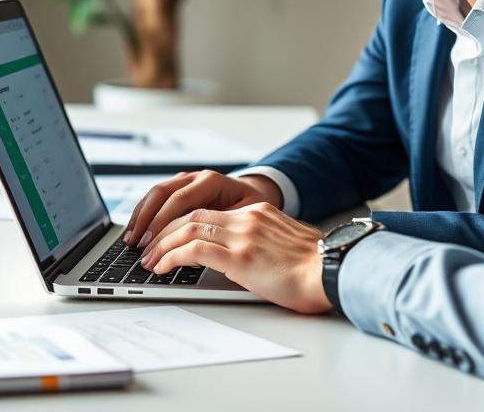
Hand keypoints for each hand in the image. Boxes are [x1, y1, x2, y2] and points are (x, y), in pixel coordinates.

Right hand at [123, 170, 281, 247]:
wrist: (256, 192)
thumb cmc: (252, 208)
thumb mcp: (246, 215)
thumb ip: (225, 225)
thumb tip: (201, 246)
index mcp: (212, 181)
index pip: (180, 199)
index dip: (163, 221)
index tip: (152, 242)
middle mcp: (196, 177)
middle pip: (162, 193)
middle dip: (146, 220)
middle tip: (136, 244)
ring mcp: (186, 180)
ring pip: (155, 193)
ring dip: (141, 216)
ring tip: (130, 240)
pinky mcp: (179, 188)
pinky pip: (157, 198)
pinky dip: (144, 213)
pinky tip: (136, 230)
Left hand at [140, 202, 332, 314]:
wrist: (334, 270)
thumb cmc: (318, 268)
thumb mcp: (288, 245)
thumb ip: (265, 243)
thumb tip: (251, 258)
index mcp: (259, 213)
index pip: (209, 213)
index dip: (182, 225)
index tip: (168, 239)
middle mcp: (248, 218)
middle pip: (192, 215)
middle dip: (164, 232)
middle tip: (149, 249)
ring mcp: (243, 235)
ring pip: (187, 229)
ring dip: (162, 245)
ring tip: (149, 261)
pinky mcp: (240, 256)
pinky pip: (194, 250)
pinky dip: (171, 256)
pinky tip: (163, 267)